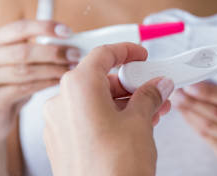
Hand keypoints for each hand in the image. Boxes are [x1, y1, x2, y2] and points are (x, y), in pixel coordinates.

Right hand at [0, 20, 78, 141]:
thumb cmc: (11, 83)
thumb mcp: (20, 61)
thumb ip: (37, 46)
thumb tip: (70, 38)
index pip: (19, 28)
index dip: (44, 28)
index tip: (67, 32)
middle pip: (23, 51)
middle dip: (53, 52)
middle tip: (75, 54)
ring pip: (25, 70)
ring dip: (53, 69)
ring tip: (71, 68)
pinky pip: (24, 88)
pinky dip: (46, 83)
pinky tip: (59, 81)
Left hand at [43, 43, 173, 175]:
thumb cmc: (114, 168)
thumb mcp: (140, 122)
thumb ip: (149, 96)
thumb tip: (158, 85)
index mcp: (78, 87)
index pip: (103, 54)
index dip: (127, 51)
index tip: (142, 55)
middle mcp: (62, 102)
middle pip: (99, 78)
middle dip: (131, 83)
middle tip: (155, 88)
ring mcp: (58, 124)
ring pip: (95, 101)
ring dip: (125, 102)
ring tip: (153, 110)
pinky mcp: (62, 143)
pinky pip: (87, 119)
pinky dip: (110, 117)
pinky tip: (135, 126)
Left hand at [171, 82, 216, 162]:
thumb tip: (196, 77)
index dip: (209, 92)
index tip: (190, 85)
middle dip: (194, 101)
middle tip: (177, 91)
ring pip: (209, 125)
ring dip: (190, 111)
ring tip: (177, 100)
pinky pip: (205, 136)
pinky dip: (192, 122)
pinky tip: (184, 112)